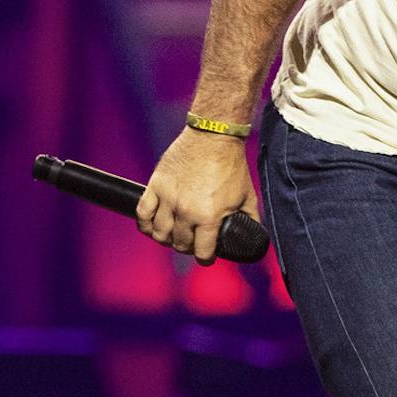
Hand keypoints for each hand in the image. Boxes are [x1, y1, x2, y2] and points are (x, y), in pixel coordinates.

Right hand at [137, 127, 259, 265]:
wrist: (213, 137)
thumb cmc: (232, 166)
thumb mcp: (248, 196)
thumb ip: (250, 218)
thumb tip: (253, 233)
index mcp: (209, 217)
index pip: (202, 252)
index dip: (206, 258)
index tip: (206, 257)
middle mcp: (186, 211)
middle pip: (179, 243)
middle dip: (187, 247)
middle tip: (192, 243)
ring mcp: (168, 199)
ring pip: (159, 233)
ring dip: (166, 239)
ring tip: (173, 236)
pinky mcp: (155, 186)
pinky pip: (142, 213)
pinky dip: (145, 224)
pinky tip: (152, 227)